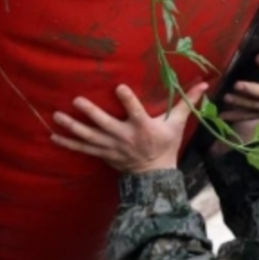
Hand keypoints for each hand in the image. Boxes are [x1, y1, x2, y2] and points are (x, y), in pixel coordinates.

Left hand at [51, 82, 206, 173]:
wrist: (154, 175)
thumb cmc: (165, 145)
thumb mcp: (177, 124)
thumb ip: (187, 102)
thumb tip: (205, 83)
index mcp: (143, 127)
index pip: (135, 112)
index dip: (127, 100)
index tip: (119, 86)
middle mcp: (124, 137)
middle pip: (105, 124)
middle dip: (91, 113)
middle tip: (76, 100)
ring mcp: (111, 147)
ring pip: (89, 136)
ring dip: (72, 127)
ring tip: (56, 116)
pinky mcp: (103, 154)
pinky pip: (82, 149)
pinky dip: (68, 143)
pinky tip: (53, 135)